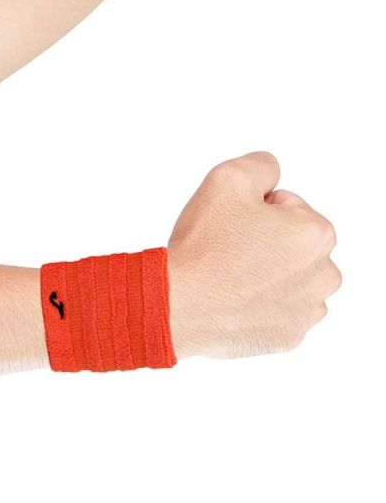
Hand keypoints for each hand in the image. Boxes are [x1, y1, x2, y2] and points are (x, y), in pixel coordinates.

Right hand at [167, 151, 340, 359]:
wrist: (179, 305)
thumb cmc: (204, 247)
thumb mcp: (227, 178)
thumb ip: (261, 165)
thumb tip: (271, 174)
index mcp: (316, 234)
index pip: (286, 206)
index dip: (252, 210)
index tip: (231, 225)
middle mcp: (323, 276)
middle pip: (292, 244)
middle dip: (265, 242)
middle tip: (228, 249)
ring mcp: (306, 311)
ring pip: (287, 278)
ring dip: (264, 273)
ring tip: (229, 276)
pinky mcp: (287, 337)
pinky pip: (276, 311)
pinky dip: (257, 304)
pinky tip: (232, 299)